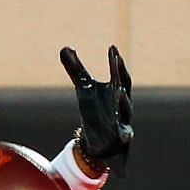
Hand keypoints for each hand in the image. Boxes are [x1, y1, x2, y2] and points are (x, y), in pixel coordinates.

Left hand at [60, 45, 132, 177]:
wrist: (102, 142)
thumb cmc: (96, 109)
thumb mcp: (84, 90)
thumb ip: (76, 69)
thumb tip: (64, 47)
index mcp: (116, 90)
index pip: (118, 74)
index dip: (115, 61)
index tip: (112, 48)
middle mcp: (123, 104)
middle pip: (124, 88)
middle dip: (121, 75)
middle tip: (117, 61)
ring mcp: (124, 120)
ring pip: (125, 110)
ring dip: (122, 101)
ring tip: (117, 91)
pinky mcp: (122, 138)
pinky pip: (126, 136)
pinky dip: (125, 135)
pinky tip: (124, 136)